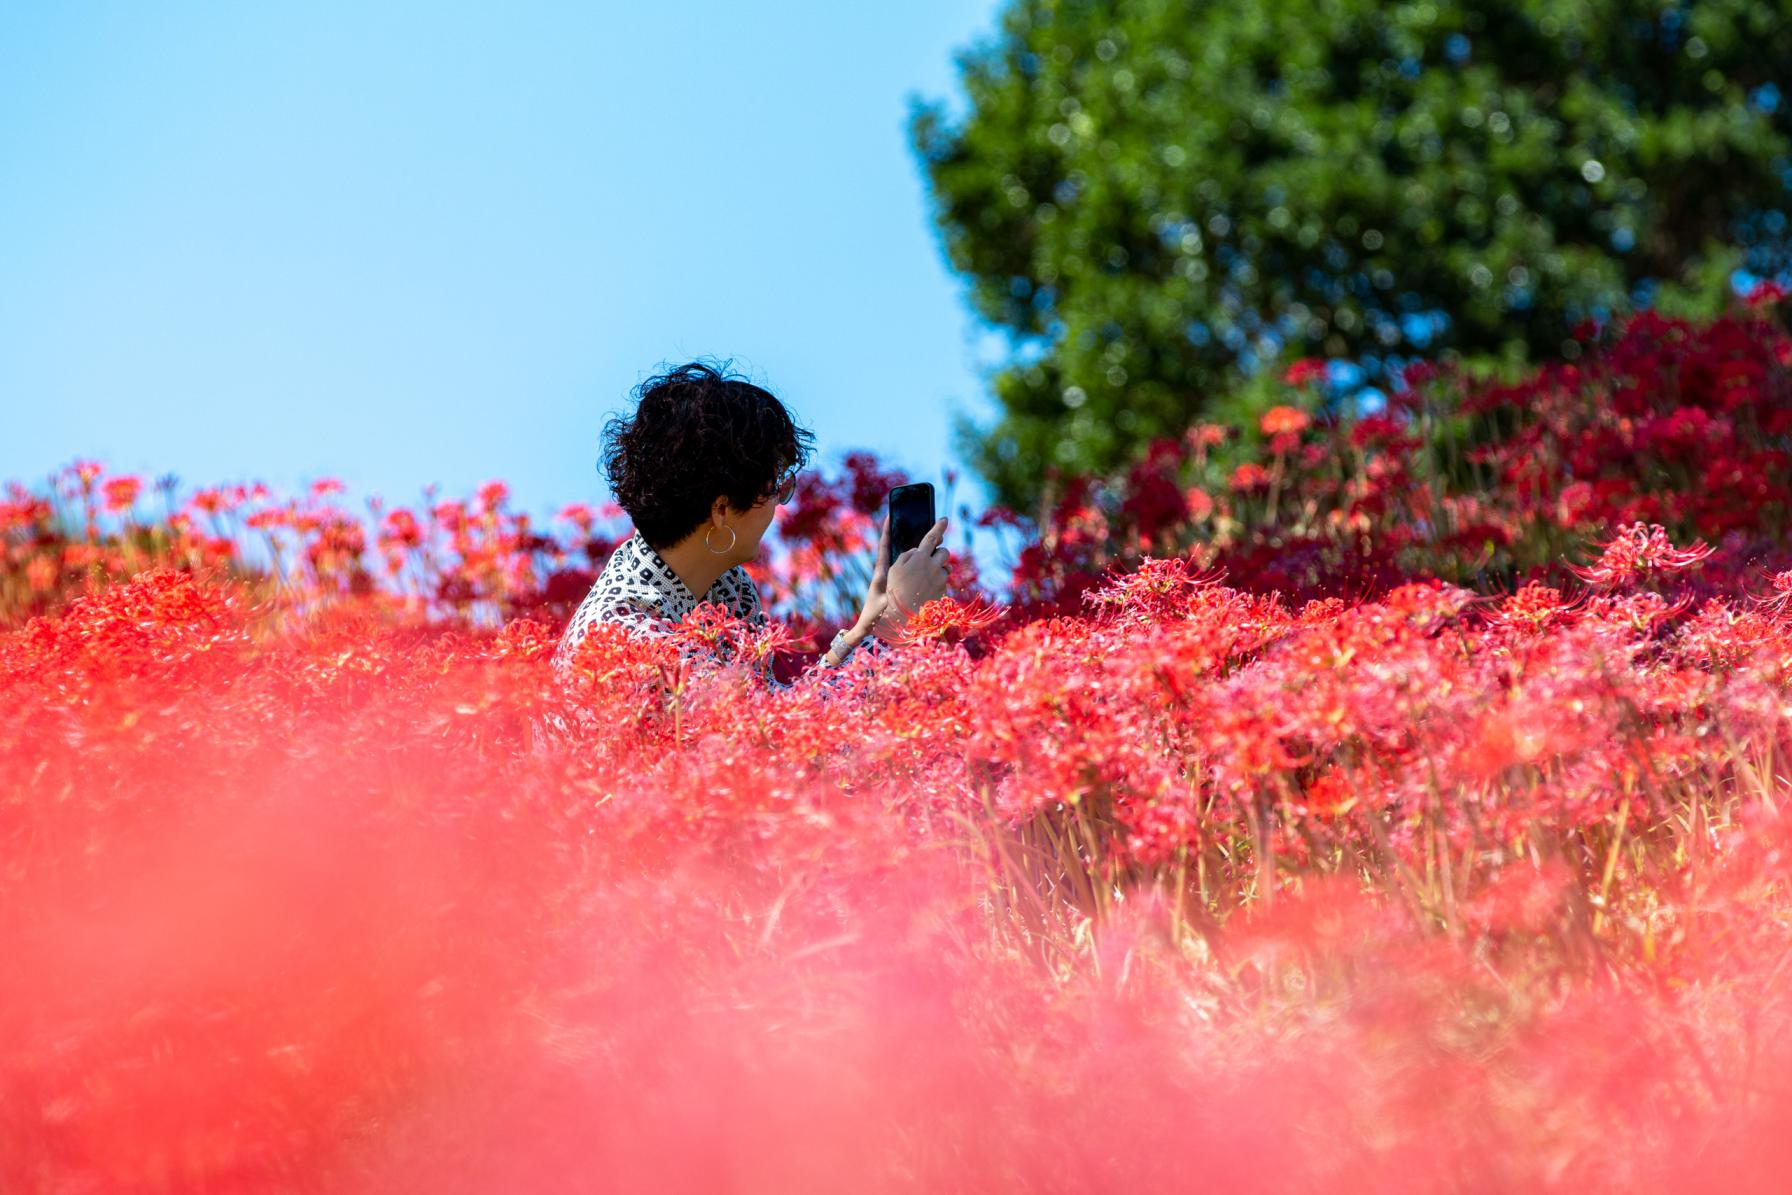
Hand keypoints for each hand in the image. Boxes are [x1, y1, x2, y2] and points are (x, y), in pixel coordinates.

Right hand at [874, 516, 949, 641]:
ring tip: (923, 580)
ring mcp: (940, 581)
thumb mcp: (891, 570)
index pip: (932, 537)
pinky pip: (944, 583)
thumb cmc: (891, 593)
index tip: (944, 519)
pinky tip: (924, 592)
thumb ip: (906, 555)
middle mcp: (933, 568)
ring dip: (938, 570)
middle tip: (928, 560)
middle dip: (938, 553)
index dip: (938, 526)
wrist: (899, 620)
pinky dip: (937, 584)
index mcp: (919, 559)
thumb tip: (918, 550)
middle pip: (944, 552)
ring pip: (946, 568)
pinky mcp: (944, 593)